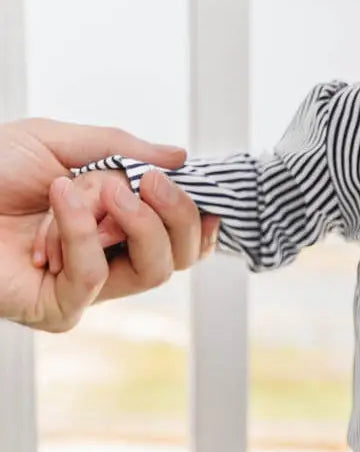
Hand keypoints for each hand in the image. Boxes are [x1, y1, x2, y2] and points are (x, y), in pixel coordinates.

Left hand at [0, 117, 218, 331]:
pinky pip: (96, 275)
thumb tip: (180, 157)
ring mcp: (84, 288)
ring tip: (99, 190)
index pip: (179, 236)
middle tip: (152, 182)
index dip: (202, 219)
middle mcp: (105, 258)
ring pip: (153, 270)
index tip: (210, 193)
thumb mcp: (58, 142)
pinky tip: (56, 200)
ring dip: (134, 222)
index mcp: (112, 223)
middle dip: (178, 215)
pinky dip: (81, 232)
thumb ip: (122, 149)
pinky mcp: (59, 309)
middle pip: (179, 256)